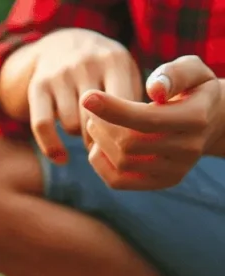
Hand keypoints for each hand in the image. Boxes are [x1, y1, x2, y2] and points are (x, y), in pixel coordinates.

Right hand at [24, 28, 142, 163]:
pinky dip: (52, 147)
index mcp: (114, 60)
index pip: (124, 107)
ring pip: (72, 125)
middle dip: (103, 137)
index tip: (129, 142)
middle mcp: (86, 64)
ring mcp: (60, 74)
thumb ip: (135, 101)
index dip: (126, 131)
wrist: (61, 44)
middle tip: (108, 142)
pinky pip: (42, 125)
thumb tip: (136, 142)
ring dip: (79, 136)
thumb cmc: (103, 70)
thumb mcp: (125, 73)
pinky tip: (61, 159)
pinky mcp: (38, 86)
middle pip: (98, 119)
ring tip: (86, 130)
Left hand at [80, 55, 224, 189]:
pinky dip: (100, 162)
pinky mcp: (161, 182)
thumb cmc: (194, 89)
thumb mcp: (192, 70)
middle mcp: (189, 148)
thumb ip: (174, 74)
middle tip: (93, 110)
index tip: (86, 97)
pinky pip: (118, 181)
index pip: (147, 119)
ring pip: (121, 162)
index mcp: (196, 118)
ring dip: (99, 141)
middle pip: (129, 143)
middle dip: (103, 124)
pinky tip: (100, 144)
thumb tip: (155, 90)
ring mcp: (175, 170)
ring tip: (97, 123)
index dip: (113, 109)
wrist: (211, 121)